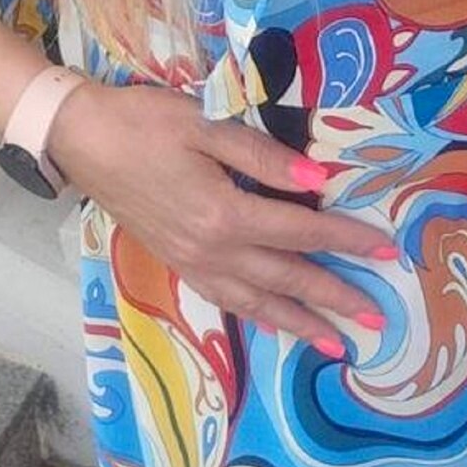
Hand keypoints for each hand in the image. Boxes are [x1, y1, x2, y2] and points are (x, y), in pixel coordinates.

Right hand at [47, 78, 396, 356]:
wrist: (81, 139)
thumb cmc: (143, 122)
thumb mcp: (204, 125)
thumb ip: (262, 156)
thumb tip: (317, 179)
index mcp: (223, 212)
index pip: (299, 231)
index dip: (345, 239)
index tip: (385, 250)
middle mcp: (211, 249)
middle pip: (285, 278)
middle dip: (333, 297)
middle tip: (376, 318)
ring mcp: (192, 262)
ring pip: (256, 302)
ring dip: (299, 323)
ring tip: (335, 344)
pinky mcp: (176, 262)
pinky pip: (227, 300)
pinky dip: (257, 317)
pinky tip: (273, 324)